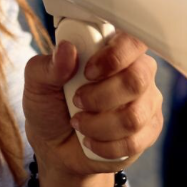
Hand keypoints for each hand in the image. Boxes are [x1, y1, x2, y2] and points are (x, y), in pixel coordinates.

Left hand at [24, 34, 161, 177]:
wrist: (55, 146)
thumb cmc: (50, 105)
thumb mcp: (38, 83)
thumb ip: (50, 65)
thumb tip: (67, 49)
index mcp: (112, 49)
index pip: (133, 40)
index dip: (114, 56)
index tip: (87, 72)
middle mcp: (136, 71)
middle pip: (137, 80)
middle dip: (101, 97)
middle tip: (77, 101)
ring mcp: (146, 102)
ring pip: (134, 116)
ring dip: (98, 125)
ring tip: (79, 123)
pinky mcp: (148, 131)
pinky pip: (134, 142)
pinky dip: (104, 146)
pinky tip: (91, 140)